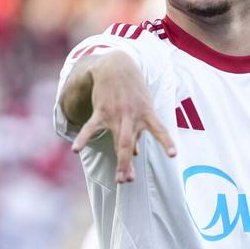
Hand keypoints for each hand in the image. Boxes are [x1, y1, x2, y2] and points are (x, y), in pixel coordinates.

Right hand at [71, 54, 175, 182]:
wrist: (116, 67)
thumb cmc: (133, 91)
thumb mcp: (142, 106)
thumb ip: (138, 131)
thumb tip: (135, 154)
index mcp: (147, 114)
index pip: (159, 129)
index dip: (166, 141)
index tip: (173, 155)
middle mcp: (132, 116)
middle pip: (129, 143)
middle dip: (128, 163)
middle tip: (126, 181)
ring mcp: (116, 114)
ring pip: (117, 140)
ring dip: (119, 160)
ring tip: (118, 179)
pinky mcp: (101, 111)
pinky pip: (91, 127)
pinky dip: (83, 138)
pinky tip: (76, 149)